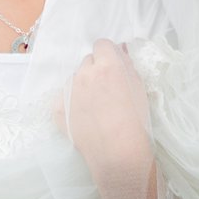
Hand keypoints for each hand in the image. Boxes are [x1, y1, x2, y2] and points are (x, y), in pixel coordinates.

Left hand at [66, 40, 149, 160]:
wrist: (118, 154)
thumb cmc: (136, 122)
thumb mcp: (140, 88)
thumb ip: (128, 64)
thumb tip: (120, 50)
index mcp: (107, 65)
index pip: (102, 44)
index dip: (108, 55)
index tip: (113, 67)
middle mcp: (84, 74)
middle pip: (88, 61)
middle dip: (96, 71)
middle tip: (106, 91)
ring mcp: (69, 91)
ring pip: (75, 79)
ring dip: (83, 86)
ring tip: (95, 108)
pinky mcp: (58, 109)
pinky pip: (64, 99)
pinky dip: (71, 104)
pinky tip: (83, 118)